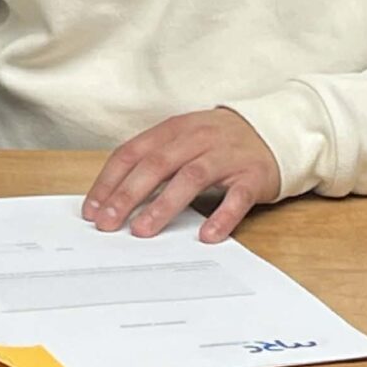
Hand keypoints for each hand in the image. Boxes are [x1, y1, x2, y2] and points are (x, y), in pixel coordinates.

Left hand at [81, 107, 279, 242]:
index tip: (93, 208)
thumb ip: (152, 161)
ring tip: (142, 231)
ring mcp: (226, 156)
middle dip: (128, 195)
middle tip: (108, 222)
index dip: (109, 181)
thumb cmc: (216, 142)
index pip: (132, 153)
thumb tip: (113, 196)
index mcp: (173, 130)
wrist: (273, 131)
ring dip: (164, 206)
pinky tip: (206, 236)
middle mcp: (197, 139)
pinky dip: (221, 217)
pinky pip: (237, 197)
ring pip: (191, 178)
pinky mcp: (253, 175)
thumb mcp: (181, 140)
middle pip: (156, 165)